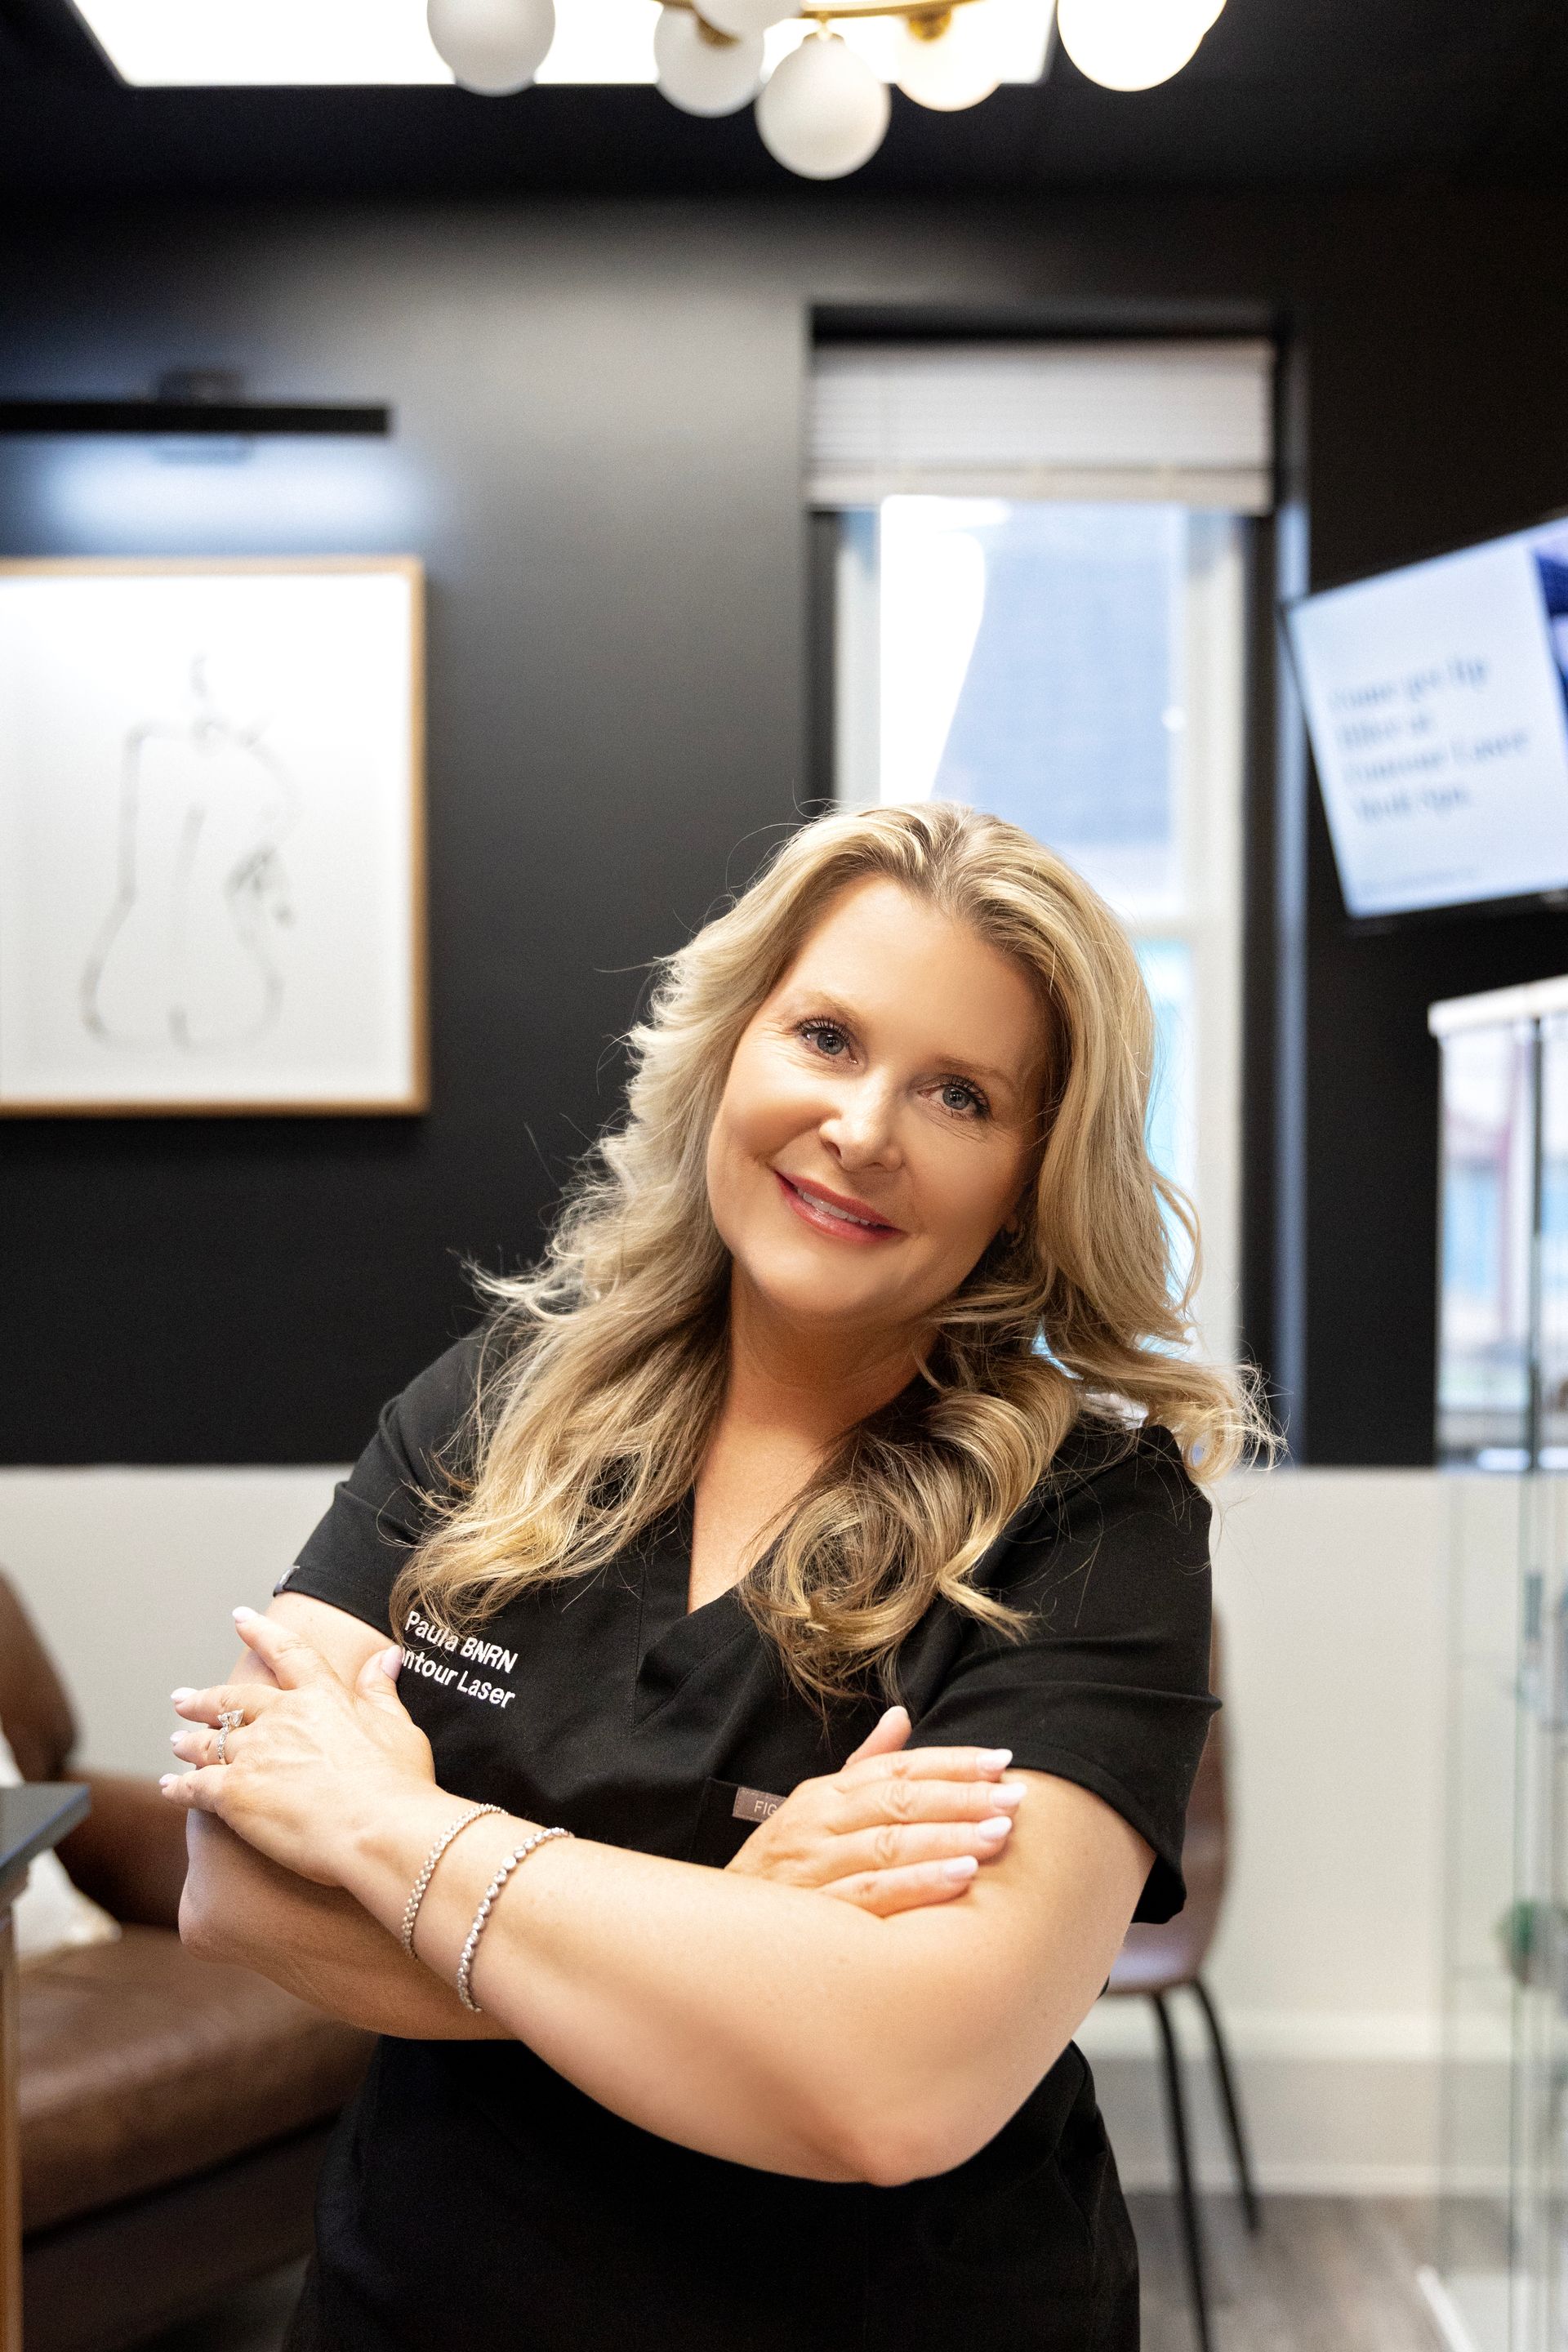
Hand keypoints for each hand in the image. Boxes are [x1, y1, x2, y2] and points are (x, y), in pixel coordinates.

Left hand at [161, 1607, 435, 1885]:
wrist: (378, 1829)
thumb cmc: (398, 1784)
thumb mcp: (399, 1729)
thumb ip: (381, 1692)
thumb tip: (386, 1657)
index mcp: (322, 1697)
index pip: (286, 1654)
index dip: (261, 1633)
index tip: (239, 1619)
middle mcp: (282, 1717)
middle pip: (233, 1701)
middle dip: (205, 1700)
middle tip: (183, 1700)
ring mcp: (255, 1753)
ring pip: (210, 1742)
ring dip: (190, 1742)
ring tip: (176, 1742)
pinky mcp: (235, 1793)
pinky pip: (196, 1787)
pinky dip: (180, 1787)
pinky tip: (169, 1788)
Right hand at [724, 1706, 1024, 1917]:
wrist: (718, 1932)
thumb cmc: (783, 1870)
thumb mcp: (816, 1810)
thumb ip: (865, 1767)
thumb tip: (902, 1716)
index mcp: (825, 1794)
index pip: (896, 1769)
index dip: (951, 1763)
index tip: (1002, 1761)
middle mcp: (818, 1822)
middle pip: (899, 1800)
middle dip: (962, 1797)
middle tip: (1014, 1798)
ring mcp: (812, 1865)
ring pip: (888, 1843)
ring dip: (947, 1837)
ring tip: (997, 1835)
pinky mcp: (811, 1911)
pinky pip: (870, 1894)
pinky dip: (916, 1883)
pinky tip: (959, 1878)